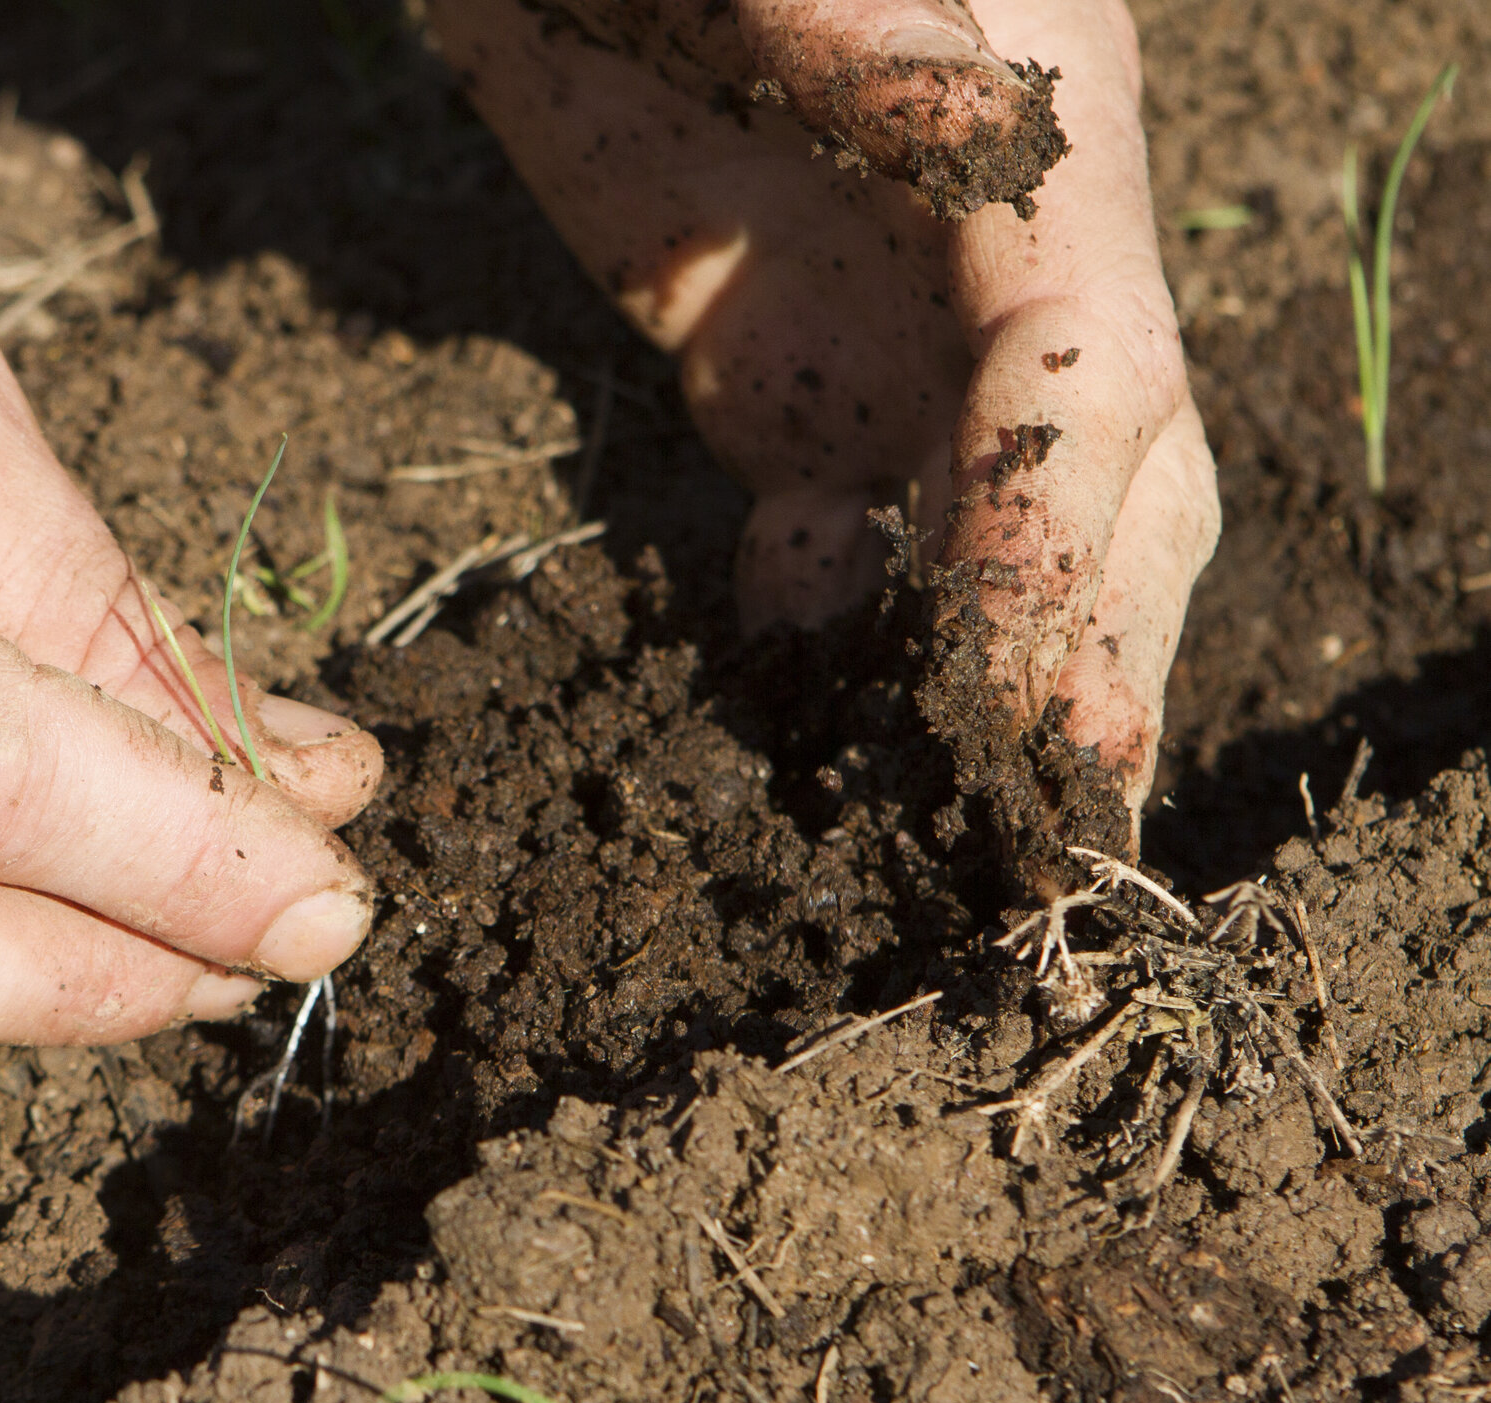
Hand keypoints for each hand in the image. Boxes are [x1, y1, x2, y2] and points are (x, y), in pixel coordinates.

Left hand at [435, 0, 1218, 860]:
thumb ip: (864, 29)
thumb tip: (963, 115)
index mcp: (1032, 159)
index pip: (1087, 382)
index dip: (1063, 543)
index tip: (1026, 702)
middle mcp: (995, 276)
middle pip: (1099, 486)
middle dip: (1093, 656)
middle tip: (1067, 840)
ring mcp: (888, 343)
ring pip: (982, 543)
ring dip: (985, 687)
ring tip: (963, 848)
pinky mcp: (775, 383)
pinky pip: (826, 539)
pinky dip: (824, 640)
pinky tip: (802, 721)